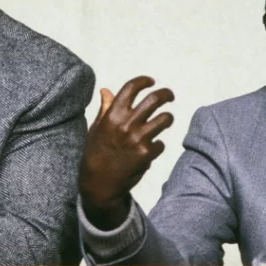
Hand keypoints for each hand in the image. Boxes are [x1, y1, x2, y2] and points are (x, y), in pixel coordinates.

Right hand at [78, 75, 173, 229]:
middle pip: (155, 99)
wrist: (99, 183)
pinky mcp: (146, 154)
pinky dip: (158, 145)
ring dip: (168, 118)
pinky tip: (150, 149)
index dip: (144, 81)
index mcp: (112, 115)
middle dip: (166, 94)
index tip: (151, 81)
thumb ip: (105, 109)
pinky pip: (161, 143)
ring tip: (166, 120)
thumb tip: (106, 90)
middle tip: (169, 96)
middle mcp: (126, 123)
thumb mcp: (96, 128)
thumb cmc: (95, 153)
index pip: (131, 88)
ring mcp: (138, 138)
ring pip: (165, 119)